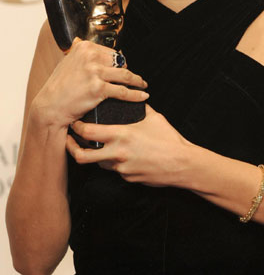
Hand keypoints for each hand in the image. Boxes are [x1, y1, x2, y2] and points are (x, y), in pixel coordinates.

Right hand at [32, 38, 148, 127]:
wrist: (51, 106)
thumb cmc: (58, 87)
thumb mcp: (66, 61)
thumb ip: (77, 51)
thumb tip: (79, 40)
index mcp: (84, 47)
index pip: (111, 52)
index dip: (119, 62)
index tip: (125, 67)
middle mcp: (90, 56)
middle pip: (120, 62)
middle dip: (128, 71)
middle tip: (135, 79)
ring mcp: (95, 72)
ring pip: (125, 75)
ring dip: (138, 81)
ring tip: (143, 85)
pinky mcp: (99, 88)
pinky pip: (124, 91)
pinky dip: (136, 94)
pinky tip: (143, 96)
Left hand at [66, 105, 190, 186]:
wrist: (182, 164)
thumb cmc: (169, 139)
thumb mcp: (153, 117)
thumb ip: (139, 107)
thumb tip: (133, 96)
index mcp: (122, 135)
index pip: (88, 133)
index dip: (76, 128)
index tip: (75, 123)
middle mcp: (118, 153)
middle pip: (82, 155)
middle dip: (71, 148)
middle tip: (70, 140)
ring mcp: (121, 168)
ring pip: (98, 163)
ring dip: (95, 155)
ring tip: (98, 146)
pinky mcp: (127, 178)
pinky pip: (114, 169)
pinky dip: (114, 162)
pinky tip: (123, 155)